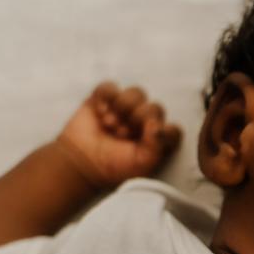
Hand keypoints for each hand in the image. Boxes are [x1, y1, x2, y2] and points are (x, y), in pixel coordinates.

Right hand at [55, 81, 182, 188]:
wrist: (81, 163)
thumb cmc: (112, 167)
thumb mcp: (141, 165)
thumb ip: (157, 146)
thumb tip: (158, 124)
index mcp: (157, 139)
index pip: (173, 129)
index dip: (161, 133)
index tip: (144, 142)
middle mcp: (144, 122)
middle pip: (155, 107)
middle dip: (137, 121)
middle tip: (121, 134)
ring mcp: (125, 108)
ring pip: (136, 92)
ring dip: (122, 108)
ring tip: (110, 124)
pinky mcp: (104, 98)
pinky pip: (110, 86)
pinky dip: (105, 98)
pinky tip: (99, 112)